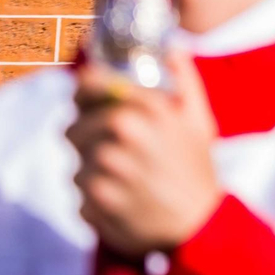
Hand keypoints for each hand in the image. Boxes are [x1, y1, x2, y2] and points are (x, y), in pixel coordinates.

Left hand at [67, 50, 222, 256]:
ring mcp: (101, 174)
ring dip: (93, 170)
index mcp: (137, 113)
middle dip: (90, 138)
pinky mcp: (92, 205)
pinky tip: (123, 200)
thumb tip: (174, 47)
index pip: (87, 85)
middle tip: (118, 152)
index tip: (91, 102)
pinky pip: (79, 192)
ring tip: (126, 180)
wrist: (201, 228)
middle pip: (73, 127)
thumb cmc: (198, 172)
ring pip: (75, 162)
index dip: (86, 92)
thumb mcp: (199, 123)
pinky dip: (95, 197)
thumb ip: (184, 81)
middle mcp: (115, 140)